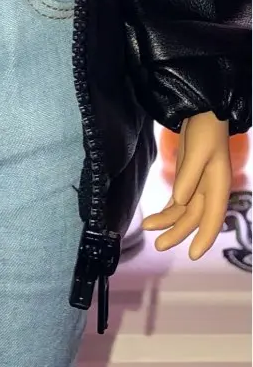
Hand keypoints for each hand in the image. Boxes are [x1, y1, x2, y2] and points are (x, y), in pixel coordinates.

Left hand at [142, 111, 231, 259]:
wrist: (202, 112)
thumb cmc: (204, 130)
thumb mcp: (197, 150)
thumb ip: (189, 175)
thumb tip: (179, 201)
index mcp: (218, 184)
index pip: (212, 216)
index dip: (204, 237)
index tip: (193, 254)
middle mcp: (210, 188)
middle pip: (194, 217)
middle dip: (177, 232)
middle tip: (158, 245)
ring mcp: (199, 184)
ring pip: (184, 211)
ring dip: (168, 221)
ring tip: (148, 228)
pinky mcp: (188, 179)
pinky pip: (179, 202)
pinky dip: (168, 211)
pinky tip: (156, 219)